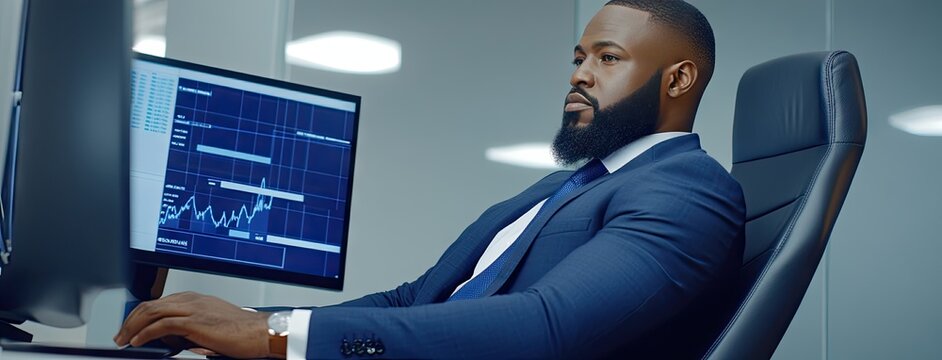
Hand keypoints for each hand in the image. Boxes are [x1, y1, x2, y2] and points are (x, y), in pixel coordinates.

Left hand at [113, 291, 272, 358]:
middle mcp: (192, 300)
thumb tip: (173, 340)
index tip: (131, 327)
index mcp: (196, 299)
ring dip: (133, 327)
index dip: (140, 315)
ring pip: (152, 312)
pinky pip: (161, 325)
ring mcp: (192, 309)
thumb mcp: (212, 325)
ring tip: (124, 339)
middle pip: (151, 304)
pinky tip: (138, 341)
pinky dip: (145, 333)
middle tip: (120, 335)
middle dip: (130, 320)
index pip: (159, 302)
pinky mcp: (194, 322)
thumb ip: (192, 327)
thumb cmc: (242, 331)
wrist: (260, 332)